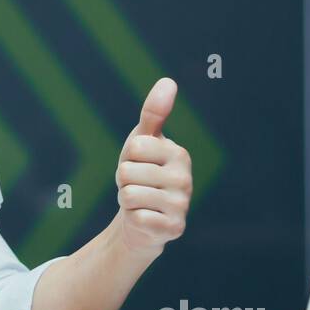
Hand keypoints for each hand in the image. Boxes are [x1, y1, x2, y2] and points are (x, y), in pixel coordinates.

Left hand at [114, 77, 192, 257]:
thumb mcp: (143, 141)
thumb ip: (154, 113)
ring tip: (141, 202)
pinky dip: (133, 219)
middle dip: (124, 182)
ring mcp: (182, 205)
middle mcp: (185, 179)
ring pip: (129, 195)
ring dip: (127, 200)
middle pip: (127, 172)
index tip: (138, 166)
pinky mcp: (174, 228)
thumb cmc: (142, 173)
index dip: (127, 158)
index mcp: (179, 154)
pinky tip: (145, 219)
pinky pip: (137, 217)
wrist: (141, 218)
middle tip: (137, 187)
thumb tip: (168, 81)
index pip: (134, 148)